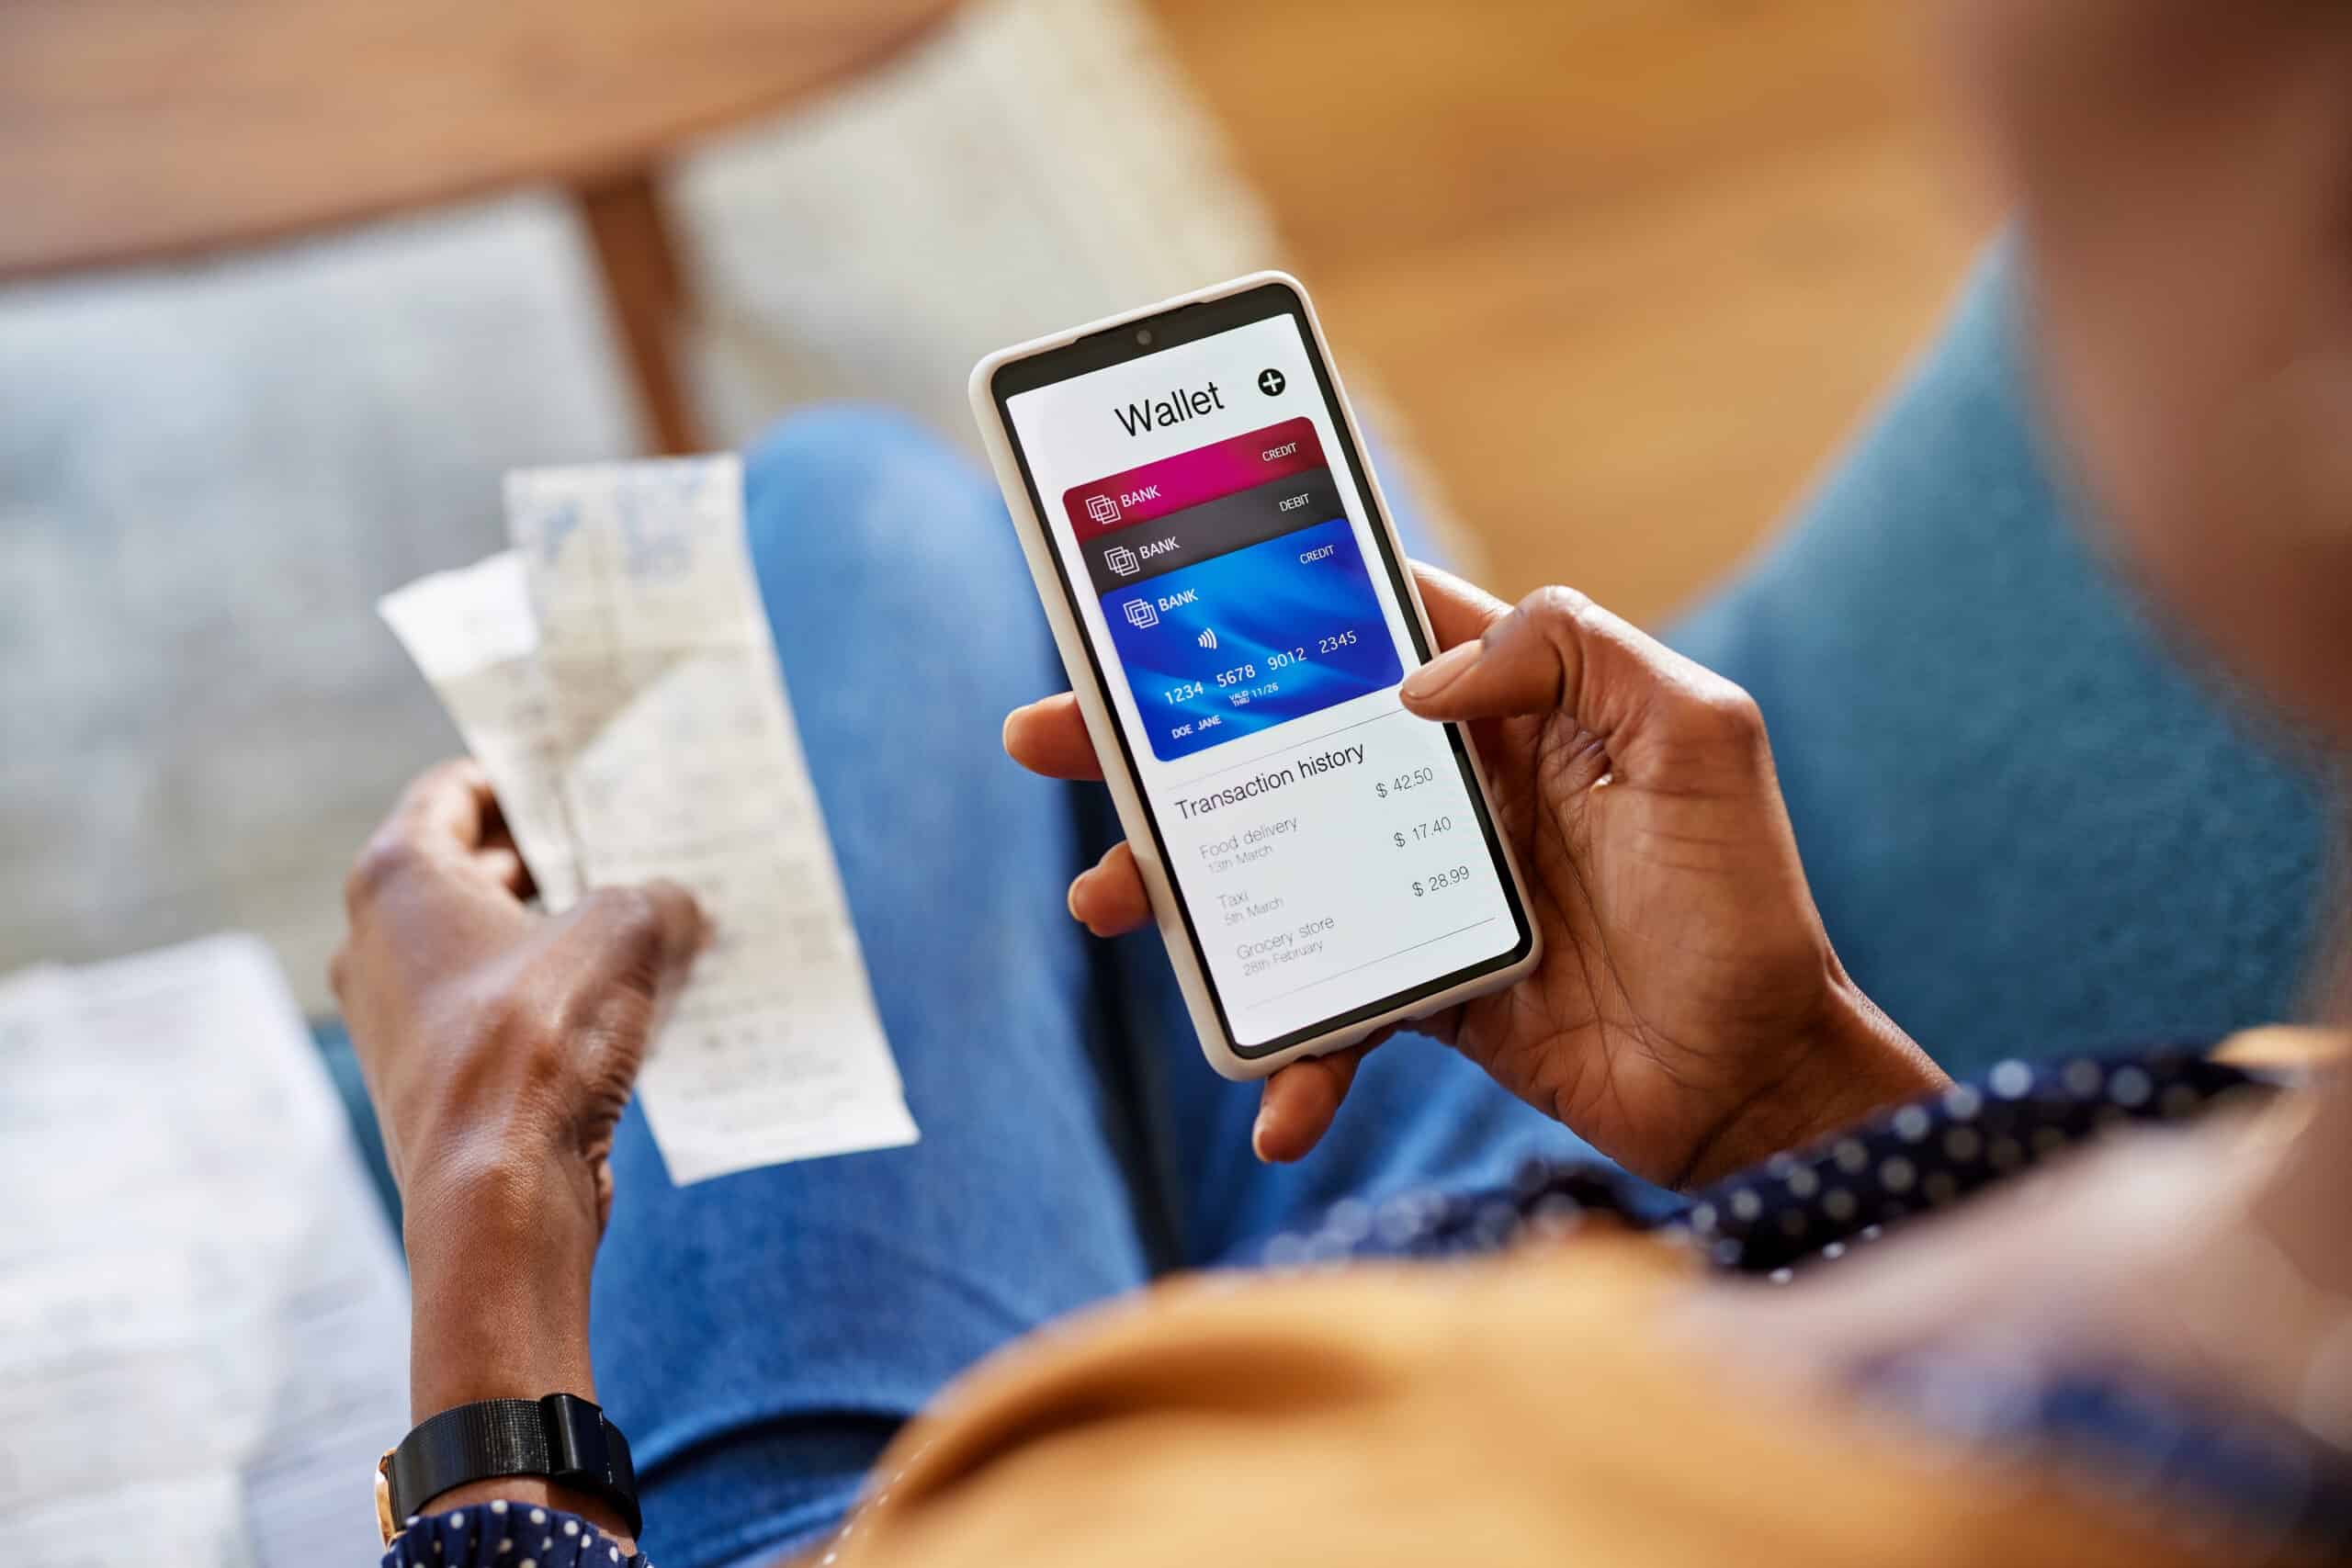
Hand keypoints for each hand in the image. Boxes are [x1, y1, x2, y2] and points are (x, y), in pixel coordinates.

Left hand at [332, 758, 702, 1520]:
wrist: (501, 1197)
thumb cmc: (540, 1044)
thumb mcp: (627, 933)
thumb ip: (658, 898)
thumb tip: (683, 906)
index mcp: (399, 877)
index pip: (460, 789)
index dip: (530, 775)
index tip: (591, 777)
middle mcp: (378, 939)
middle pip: (480, 866)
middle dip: (566, 858)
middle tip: (645, 846)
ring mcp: (401, 1014)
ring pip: (499, 945)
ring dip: (572, 934)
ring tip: (660, 923)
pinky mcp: (437, 1076)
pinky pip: (506, 1010)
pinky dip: (563, 998)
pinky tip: (640, 1003)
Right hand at [1004, 565, 1941, 1186]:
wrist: (1760, 1078)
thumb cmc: (1742, 898)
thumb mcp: (1696, 733)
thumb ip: (1571, 653)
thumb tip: (1413, 683)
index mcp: (1508, 708)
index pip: (1365, 626)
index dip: (1262, 603)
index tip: (1156, 598)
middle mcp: (1449, 789)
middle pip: (1277, 744)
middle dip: (1156, 743)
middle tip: (1047, 734)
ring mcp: (1423, 892)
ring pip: (1270, 871)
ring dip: (1180, 891)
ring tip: (1102, 901)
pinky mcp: (1421, 990)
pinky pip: (1328, 1011)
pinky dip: (1294, 1059)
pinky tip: (1275, 1105)